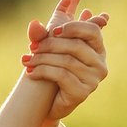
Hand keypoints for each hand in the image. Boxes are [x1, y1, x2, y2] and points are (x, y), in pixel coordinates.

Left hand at [24, 0, 108, 121]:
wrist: (47, 104)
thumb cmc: (51, 71)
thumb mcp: (51, 49)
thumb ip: (45, 35)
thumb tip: (33, 23)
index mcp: (97, 49)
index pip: (93, 31)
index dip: (73, 27)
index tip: (53, 31)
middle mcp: (100, 64)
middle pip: (76, 46)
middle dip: (50, 44)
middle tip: (31, 47)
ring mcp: (93, 80)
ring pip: (67, 61)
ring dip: (42, 59)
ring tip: (27, 61)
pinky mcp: (82, 93)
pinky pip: (61, 75)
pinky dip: (43, 71)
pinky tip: (31, 73)